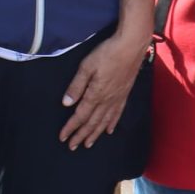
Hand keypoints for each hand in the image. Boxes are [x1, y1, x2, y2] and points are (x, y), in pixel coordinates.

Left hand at [59, 32, 146, 149]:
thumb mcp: (87, 66)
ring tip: (88, 144)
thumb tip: (66, 103)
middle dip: (81, 135)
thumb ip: (76, 86)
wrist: (131, 46)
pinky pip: (117, 114)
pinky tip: (109, 131)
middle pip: (92, 122)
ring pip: (104, 122)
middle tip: (73, 146)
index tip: (63, 137)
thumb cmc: (107, 53)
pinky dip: (112, 124)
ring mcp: (117, 98)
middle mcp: (107, 100)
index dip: (71, 127)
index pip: (80, 115)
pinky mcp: (124, 94)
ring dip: (95, 134)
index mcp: (95, 94)